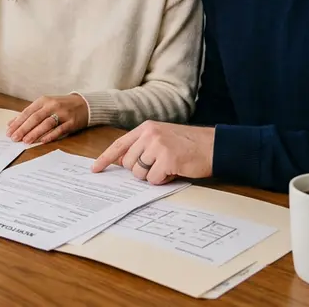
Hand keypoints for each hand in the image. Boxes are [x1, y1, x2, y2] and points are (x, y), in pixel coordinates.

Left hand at [6, 94, 87, 143]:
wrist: (84, 104)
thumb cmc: (61, 106)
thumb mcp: (45, 105)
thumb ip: (29, 114)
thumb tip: (12, 123)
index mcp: (44, 100)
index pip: (28, 112)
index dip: (18, 122)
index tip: (9, 131)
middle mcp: (52, 105)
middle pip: (35, 118)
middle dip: (23, 129)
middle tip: (14, 138)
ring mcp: (63, 113)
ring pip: (46, 124)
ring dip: (35, 133)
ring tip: (26, 141)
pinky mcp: (72, 122)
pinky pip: (60, 130)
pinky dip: (51, 135)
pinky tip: (42, 141)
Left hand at [91, 122, 214, 184]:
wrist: (213, 146)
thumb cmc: (189, 144)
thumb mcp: (162, 138)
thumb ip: (142, 146)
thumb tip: (121, 161)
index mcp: (146, 128)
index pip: (119, 144)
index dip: (105, 158)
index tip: (95, 169)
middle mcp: (149, 134)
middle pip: (128, 163)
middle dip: (140, 170)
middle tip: (158, 166)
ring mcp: (158, 146)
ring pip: (139, 173)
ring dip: (152, 176)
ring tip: (168, 167)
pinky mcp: (167, 159)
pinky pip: (153, 179)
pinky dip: (163, 180)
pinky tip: (174, 170)